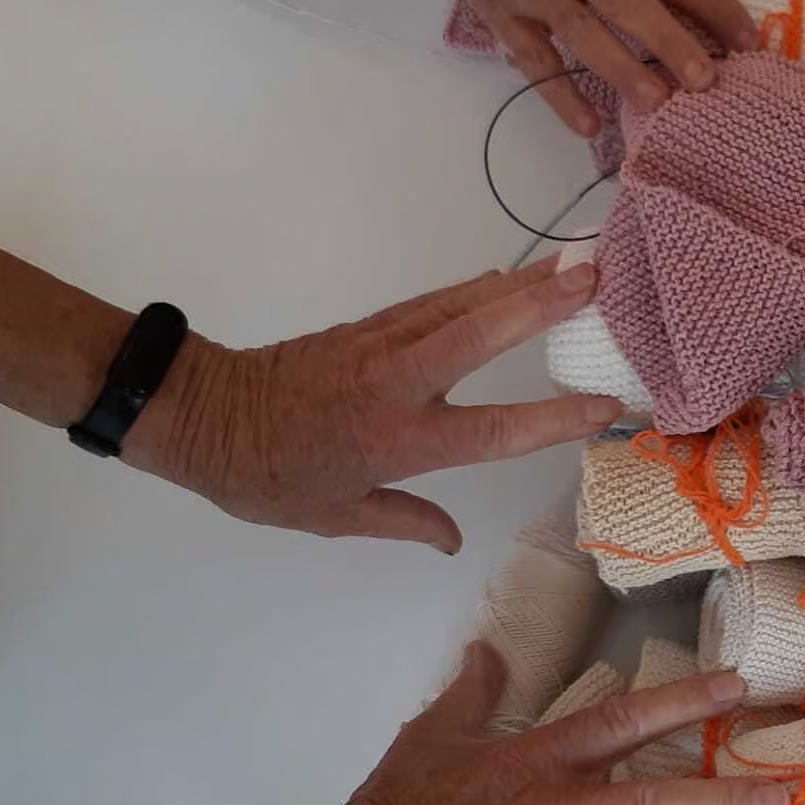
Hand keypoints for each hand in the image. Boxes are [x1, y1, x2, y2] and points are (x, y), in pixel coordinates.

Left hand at [129, 255, 623, 552]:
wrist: (198, 414)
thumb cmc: (265, 476)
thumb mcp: (334, 516)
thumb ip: (405, 520)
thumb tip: (454, 540)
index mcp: (397, 440)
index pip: (492, 430)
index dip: (553, 419)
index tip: (606, 405)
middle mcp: (398, 385)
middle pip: (480, 334)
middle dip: (540, 304)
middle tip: (597, 278)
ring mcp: (382, 345)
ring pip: (462, 306)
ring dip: (521, 283)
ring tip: (575, 265)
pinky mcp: (368, 325)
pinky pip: (434, 302)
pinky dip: (477, 288)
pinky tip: (509, 277)